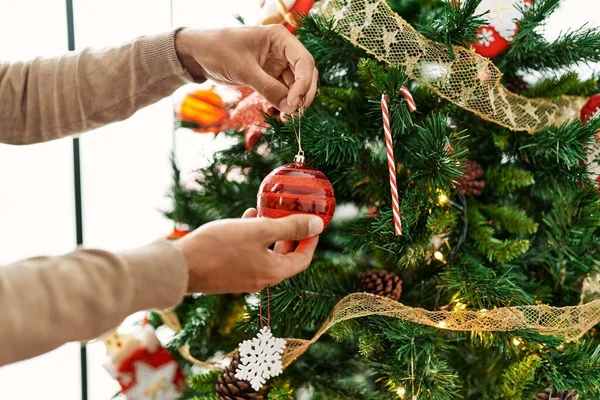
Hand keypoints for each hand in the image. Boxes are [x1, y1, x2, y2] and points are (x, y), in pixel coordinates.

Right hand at [174, 209, 323, 293]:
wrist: (179, 267)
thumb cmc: (220, 247)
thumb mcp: (259, 231)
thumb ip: (289, 227)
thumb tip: (318, 225)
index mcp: (273, 272)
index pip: (302, 259)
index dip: (310, 241)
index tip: (313, 224)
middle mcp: (260, 279)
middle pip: (284, 258)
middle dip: (290, 236)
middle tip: (292, 217)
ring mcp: (242, 278)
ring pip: (264, 253)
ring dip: (269, 233)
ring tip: (267, 212)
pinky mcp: (227, 273)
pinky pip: (247, 254)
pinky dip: (251, 237)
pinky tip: (245, 218)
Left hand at [175, 26, 317, 113]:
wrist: (198, 54)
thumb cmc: (219, 51)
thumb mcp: (244, 70)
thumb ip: (268, 88)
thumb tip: (290, 108)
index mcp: (280, 38)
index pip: (304, 61)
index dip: (304, 83)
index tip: (294, 102)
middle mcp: (283, 50)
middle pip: (305, 74)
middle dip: (302, 94)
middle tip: (295, 114)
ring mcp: (277, 64)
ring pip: (296, 85)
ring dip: (294, 102)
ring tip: (286, 118)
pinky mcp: (270, 76)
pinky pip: (283, 91)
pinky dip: (284, 103)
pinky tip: (281, 114)